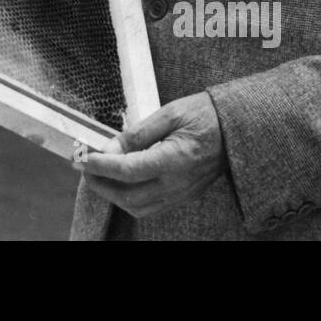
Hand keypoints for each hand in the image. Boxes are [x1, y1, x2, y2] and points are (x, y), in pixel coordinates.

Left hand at [79, 92, 226, 219]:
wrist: (237, 129)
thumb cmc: (205, 115)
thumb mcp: (169, 113)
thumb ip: (137, 133)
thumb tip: (109, 148)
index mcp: (176, 159)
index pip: (129, 170)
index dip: (101, 165)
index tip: (83, 157)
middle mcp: (178, 183)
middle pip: (129, 196)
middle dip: (100, 183)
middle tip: (83, 166)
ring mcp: (181, 194)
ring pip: (138, 207)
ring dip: (112, 195)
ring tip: (97, 174)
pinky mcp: (182, 197)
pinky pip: (150, 207)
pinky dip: (129, 199)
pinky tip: (119, 182)